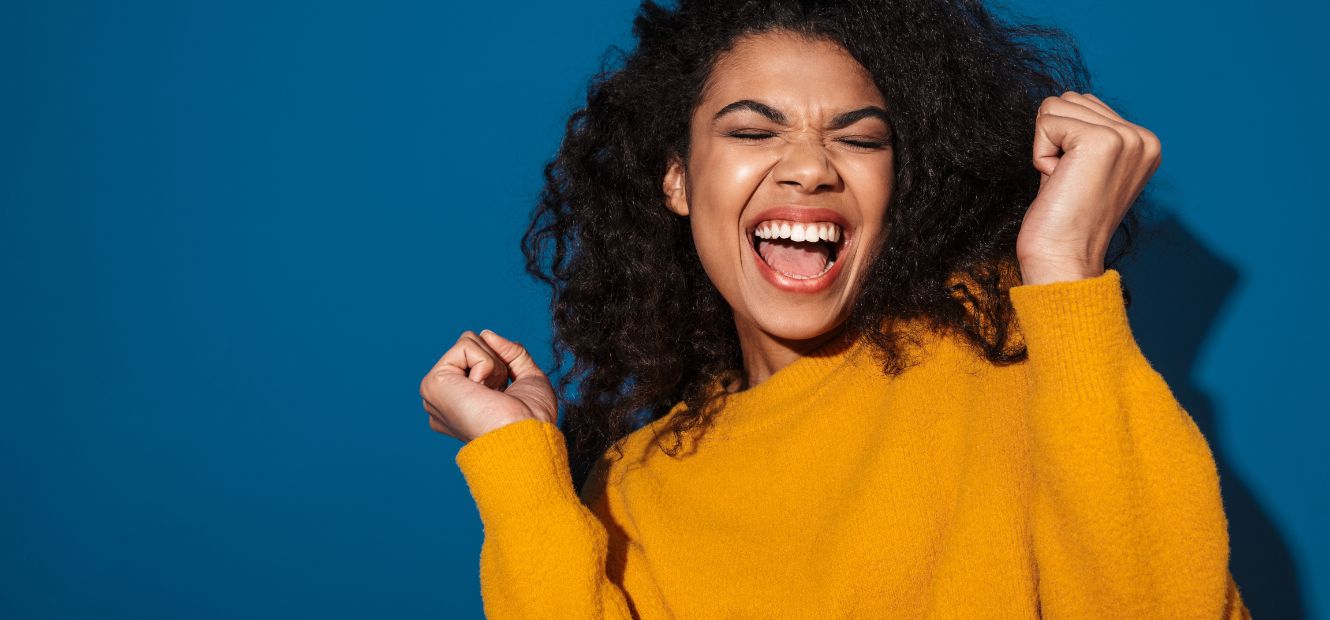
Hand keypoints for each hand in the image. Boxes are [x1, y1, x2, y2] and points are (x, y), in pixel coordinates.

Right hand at [420, 329, 556, 442]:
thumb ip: (511, 353)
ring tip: (492, 393)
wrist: (526, 438)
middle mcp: (444, 399)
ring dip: (492, 365)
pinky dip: (486, 364)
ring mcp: (436, 391)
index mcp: (461, 403)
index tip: (505, 397)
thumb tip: (487, 333)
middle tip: (499, 394)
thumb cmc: (532, 421)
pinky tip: (483, 391)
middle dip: (497, 363)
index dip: (501, 369)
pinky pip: (466, 345)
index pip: (478, 360)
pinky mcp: (433, 383)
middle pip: (472, 347)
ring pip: (468, 342)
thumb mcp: (529, 378)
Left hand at [1016, 91, 1161, 284]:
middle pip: (1070, 99)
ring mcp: (1126, 138)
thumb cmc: (1065, 220)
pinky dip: (1040, 154)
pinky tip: (1057, 181)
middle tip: (1067, 182)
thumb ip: (1086, 133)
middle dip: (1054, 140)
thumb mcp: (1085, 168)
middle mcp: (1142, 137)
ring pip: (1055, 106)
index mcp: (1144, 143)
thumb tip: (1066, 101)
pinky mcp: (1102, 141)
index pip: (1085, 103)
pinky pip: (1046, 121)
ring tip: (1064, 181)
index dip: (1063, 141)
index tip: (1076, 180)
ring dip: (1046, 146)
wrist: (1064, 259)